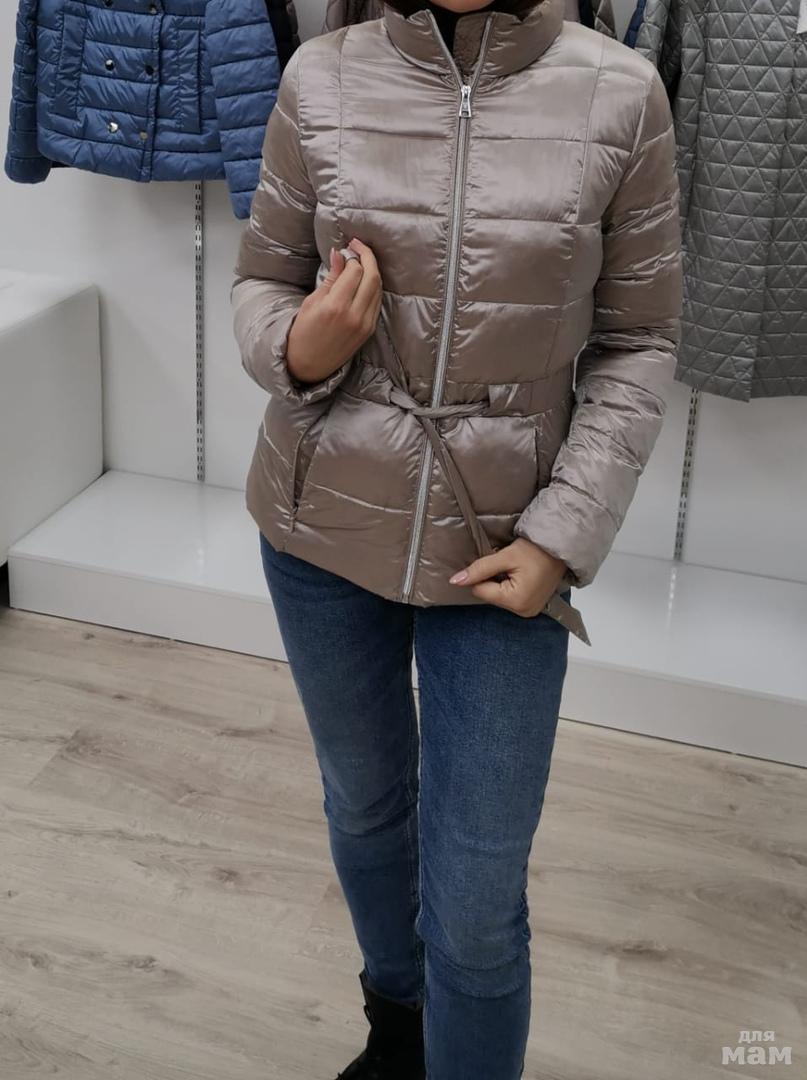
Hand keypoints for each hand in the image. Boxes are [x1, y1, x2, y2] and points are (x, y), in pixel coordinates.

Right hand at [286, 237, 381, 384]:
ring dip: (372, 271)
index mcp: (335, 307)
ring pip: (378, 288)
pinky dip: (373, 287)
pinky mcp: (369, 330)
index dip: (352, 255)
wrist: (309, 364)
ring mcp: (365, 324)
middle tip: (357, 246)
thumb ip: (331, 278)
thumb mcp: (312, 302)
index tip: (345, 249)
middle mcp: (354, 316)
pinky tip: (364, 280)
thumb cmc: (304, 332)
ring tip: (360, 261)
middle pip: (372, 276)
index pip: (355, 271)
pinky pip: (377, 302)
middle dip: (367, 257)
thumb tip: (339, 254)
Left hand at [448, 538, 567, 616]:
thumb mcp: (504, 557)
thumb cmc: (536, 550)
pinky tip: (522, 576)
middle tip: (510, 565)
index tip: (497, 562)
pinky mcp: (533, 607)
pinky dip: (511, 587)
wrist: (560, 547)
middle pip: (490, 596)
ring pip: (500, 597)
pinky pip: (512, 598)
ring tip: (517, 569)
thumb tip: (455, 581)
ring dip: (503, 583)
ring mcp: (530, 611)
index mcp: (516, 601)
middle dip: (494, 579)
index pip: (481, 591)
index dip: (483, 575)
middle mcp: (523, 611)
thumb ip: (479, 569)